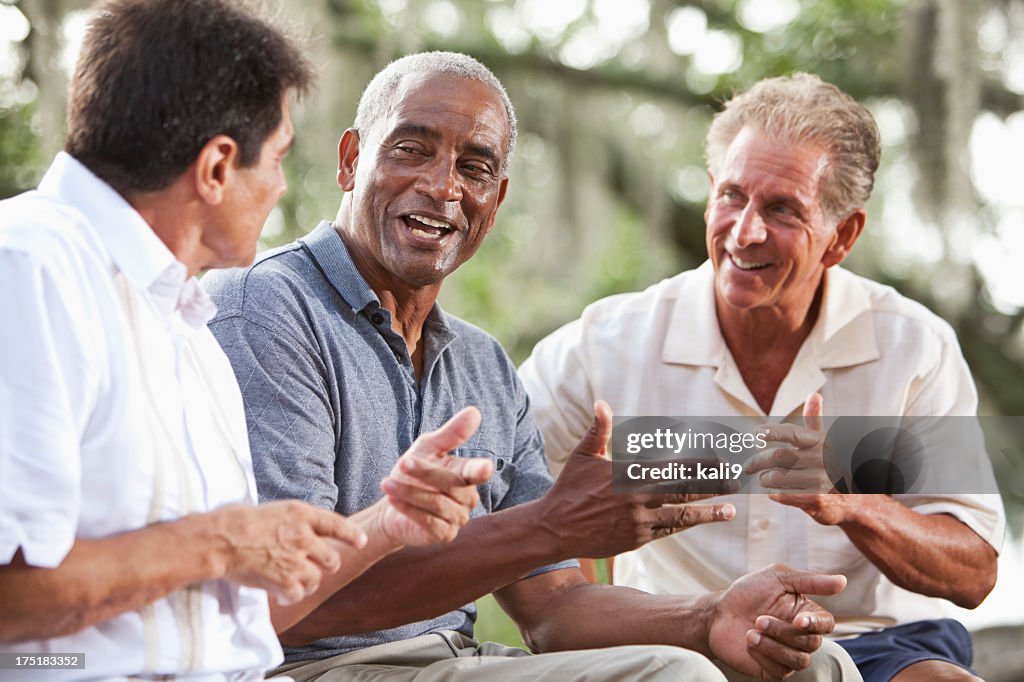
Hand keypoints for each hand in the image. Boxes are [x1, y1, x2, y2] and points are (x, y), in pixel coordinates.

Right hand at [211, 500, 367, 605]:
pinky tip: (283, 597)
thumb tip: (304, 531)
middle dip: (327, 565)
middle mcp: (304, 536)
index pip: (337, 525)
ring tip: (295, 585)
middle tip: (317, 569)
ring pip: (316, 578)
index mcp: (302, 514)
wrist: (221, 539)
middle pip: (331, 557)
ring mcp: (296, 559)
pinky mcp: (284, 579)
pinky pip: (299, 594)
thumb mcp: (275, 511)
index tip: (361, 542)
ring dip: (308, 584)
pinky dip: (292, 598)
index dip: (351, 535)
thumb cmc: (239, 522)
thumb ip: (295, 522)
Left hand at [377, 406, 493, 545]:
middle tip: (402, 463)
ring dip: (409, 492)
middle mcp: (468, 497)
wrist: (391, 506)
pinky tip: (393, 500)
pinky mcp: (444, 535)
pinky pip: (428, 521)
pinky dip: (408, 509)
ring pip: (437, 503)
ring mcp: (458, 518)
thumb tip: (474, 412)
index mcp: (468, 475)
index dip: (480, 470)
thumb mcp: (428, 448)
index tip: (485, 468)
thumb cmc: (413, 473)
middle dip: (424, 473)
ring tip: (387, 483)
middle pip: (450, 484)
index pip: (476, 471)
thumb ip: (451, 434)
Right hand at [540, 400, 735, 557]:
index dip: (699, 464)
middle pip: (684, 491)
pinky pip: (667, 531)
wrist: (554, 528)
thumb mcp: (582, 455)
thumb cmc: (569, 488)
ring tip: (730, 510)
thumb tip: (601, 403)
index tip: (720, 460)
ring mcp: (638, 521)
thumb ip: (597, 430)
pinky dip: (686, 526)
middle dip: (713, 486)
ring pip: (681, 516)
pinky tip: (701, 521)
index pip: (673, 467)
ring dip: (708, 512)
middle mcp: (637, 498)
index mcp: (629, 474)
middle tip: (736, 481)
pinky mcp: (636, 540)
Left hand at [708, 564, 845, 679]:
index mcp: (806, 614)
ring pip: (799, 661)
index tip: (798, 620)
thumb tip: (843, 581)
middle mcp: (801, 636)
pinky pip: (781, 672)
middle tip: (759, 619)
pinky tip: (749, 643)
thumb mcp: (776, 577)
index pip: (827, 624)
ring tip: (751, 633)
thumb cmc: (748, 592)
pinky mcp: (772, 669)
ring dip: (773, 646)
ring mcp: (787, 655)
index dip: (816, 624)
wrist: (718, 613)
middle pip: (811, 644)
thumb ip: (809, 581)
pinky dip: (764, 656)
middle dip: (784, 632)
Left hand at [747, 393, 855, 525]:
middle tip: (747, 466)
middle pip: (776, 456)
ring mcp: (819, 479)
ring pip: (776, 477)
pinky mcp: (816, 498)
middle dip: (756, 461)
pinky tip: (774, 492)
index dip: (772, 431)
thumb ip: (814, 419)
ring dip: (764, 479)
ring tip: (764, 479)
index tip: (756, 433)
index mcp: (818, 441)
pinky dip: (773, 493)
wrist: (853, 498)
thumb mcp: (823, 441)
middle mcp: (820, 458)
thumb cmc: (829, 464)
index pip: (792, 432)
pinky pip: (782, 494)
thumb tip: (814, 394)